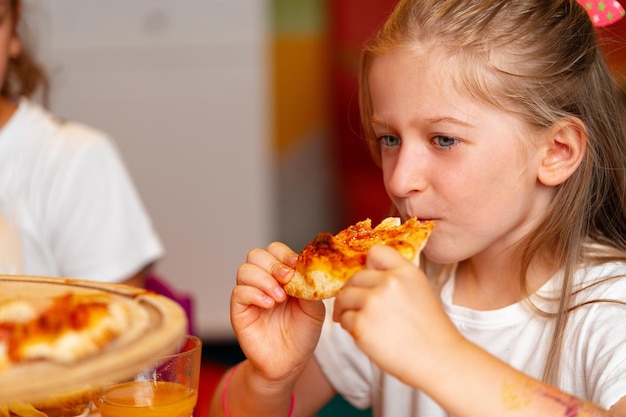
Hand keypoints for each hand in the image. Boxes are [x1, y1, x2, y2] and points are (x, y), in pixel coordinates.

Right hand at [231, 242, 324, 381]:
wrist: (290, 362)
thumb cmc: (302, 334)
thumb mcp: (314, 308)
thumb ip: (309, 286)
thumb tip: (304, 268)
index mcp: (281, 276)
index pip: (275, 250)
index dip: (284, 253)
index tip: (296, 264)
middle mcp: (263, 281)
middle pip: (256, 255)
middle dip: (273, 264)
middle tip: (287, 279)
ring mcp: (249, 295)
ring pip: (245, 270)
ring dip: (264, 279)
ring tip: (280, 298)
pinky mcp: (239, 311)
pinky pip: (239, 292)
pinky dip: (255, 294)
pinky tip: (269, 305)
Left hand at [333, 244, 461, 385]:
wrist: (440, 360)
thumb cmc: (430, 330)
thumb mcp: (420, 290)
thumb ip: (396, 278)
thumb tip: (365, 272)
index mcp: (406, 271)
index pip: (375, 252)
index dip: (368, 265)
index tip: (368, 280)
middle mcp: (389, 282)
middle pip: (354, 277)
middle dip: (353, 293)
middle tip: (359, 307)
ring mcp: (373, 302)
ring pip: (344, 297)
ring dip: (347, 310)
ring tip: (362, 322)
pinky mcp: (362, 324)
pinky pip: (344, 319)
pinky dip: (350, 328)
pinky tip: (367, 336)